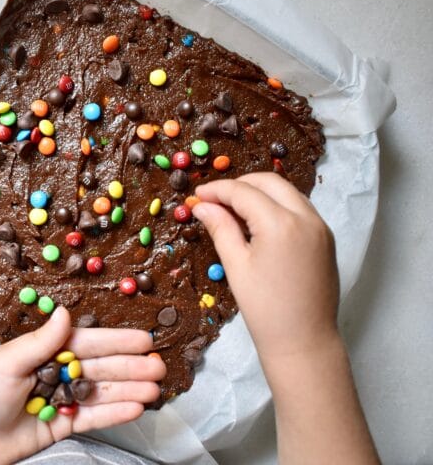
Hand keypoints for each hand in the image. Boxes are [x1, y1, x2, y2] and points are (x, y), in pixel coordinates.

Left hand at [0, 307, 165, 463]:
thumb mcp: (8, 362)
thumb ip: (41, 341)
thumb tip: (66, 312)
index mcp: (47, 352)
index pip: (88, 343)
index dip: (116, 341)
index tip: (143, 339)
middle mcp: (59, 373)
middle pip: (102, 368)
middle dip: (131, 367)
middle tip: (159, 366)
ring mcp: (64, 399)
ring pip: (103, 392)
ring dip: (129, 390)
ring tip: (155, 389)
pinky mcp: (65, 425)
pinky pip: (94, 417)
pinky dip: (115, 413)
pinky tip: (135, 407)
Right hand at [192, 172, 339, 361]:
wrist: (304, 341)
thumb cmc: (265, 309)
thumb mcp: (236, 266)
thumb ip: (220, 228)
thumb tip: (202, 206)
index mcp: (280, 224)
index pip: (243, 192)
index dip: (217, 190)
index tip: (197, 196)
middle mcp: (306, 218)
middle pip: (269, 182)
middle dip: (239, 185)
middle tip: (214, 200)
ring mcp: (320, 227)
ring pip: (286, 192)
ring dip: (259, 193)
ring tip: (233, 211)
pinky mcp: (325, 238)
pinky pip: (298, 208)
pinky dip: (276, 205)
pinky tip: (257, 223)